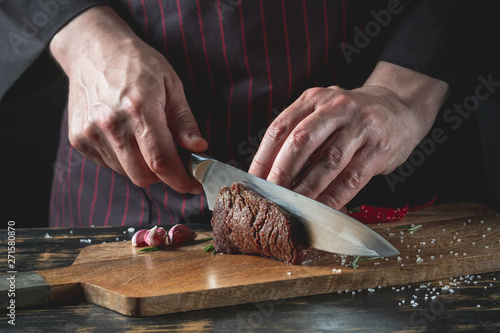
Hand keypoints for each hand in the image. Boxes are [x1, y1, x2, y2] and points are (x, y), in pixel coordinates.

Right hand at [50, 6, 206, 192]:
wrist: (92, 49)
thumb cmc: (136, 63)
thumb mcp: (171, 84)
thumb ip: (184, 120)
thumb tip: (198, 148)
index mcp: (139, 109)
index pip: (162, 162)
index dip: (181, 180)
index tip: (194, 185)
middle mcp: (111, 124)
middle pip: (143, 176)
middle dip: (164, 175)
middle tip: (172, 158)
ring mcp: (91, 133)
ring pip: (126, 173)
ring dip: (143, 166)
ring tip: (145, 139)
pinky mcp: (79, 139)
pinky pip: (109, 165)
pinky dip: (124, 159)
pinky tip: (126, 136)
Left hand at [249, 61, 449, 208]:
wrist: (399, 108)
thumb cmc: (350, 119)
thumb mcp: (322, 113)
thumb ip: (298, 135)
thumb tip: (269, 173)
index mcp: (314, 99)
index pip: (280, 128)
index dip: (264, 156)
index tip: (252, 180)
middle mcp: (336, 107)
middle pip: (301, 141)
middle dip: (282, 172)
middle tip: (270, 195)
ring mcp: (361, 126)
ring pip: (328, 161)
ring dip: (307, 188)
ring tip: (293, 205)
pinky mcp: (380, 147)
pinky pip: (353, 177)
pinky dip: (335, 196)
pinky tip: (322, 209)